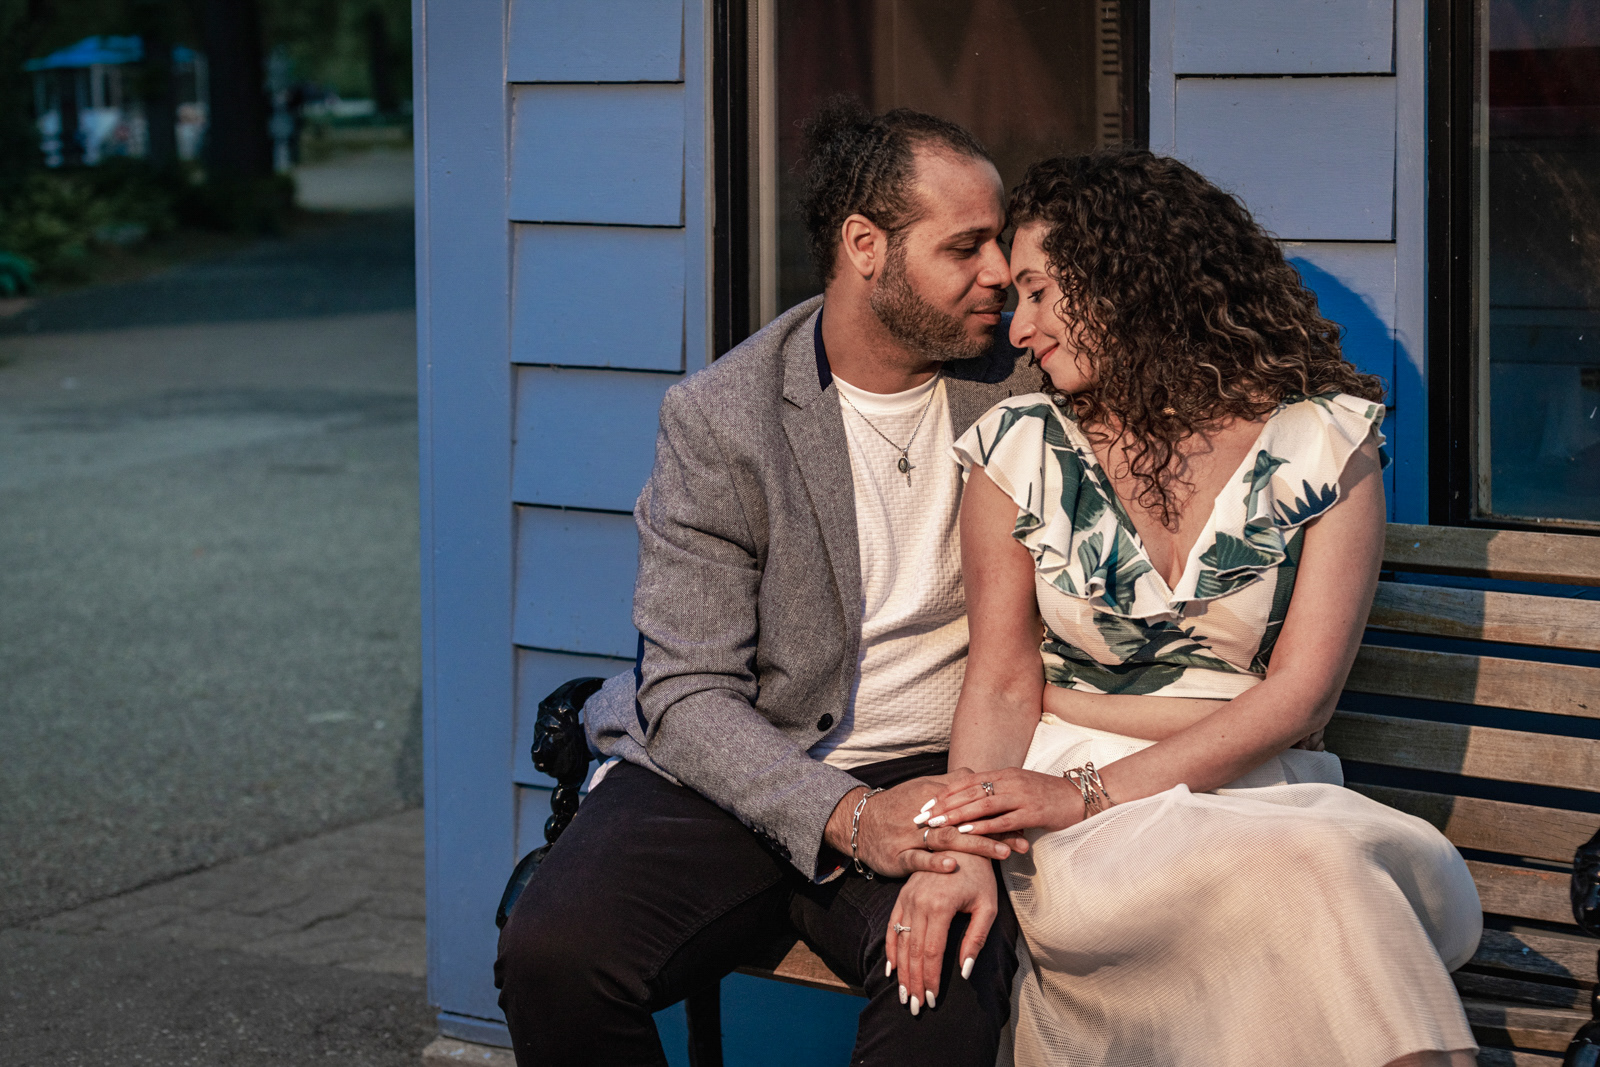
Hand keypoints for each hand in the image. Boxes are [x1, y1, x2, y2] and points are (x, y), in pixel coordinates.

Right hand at [825, 775, 1015, 878]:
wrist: (857, 822)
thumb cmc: (895, 806)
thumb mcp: (921, 788)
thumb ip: (949, 783)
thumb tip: (975, 773)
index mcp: (933, 796)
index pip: (971, 804)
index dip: (997, 813)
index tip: (1023, 823)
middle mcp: (925, 815)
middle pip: (965, 821)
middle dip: (996, 832)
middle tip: (1021, 843)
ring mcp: (910, 836)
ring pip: (946, 839)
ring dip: (975, 845)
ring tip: (1001, 853)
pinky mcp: (897, 856)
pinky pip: (916, 859)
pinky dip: (934, 862)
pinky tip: (953, 865)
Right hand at [885, 860, 997, 1015]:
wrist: (961, 843)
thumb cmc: (980, 876)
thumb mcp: (987, 906)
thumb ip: (976, 939)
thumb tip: (964, 971)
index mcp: (940, 906)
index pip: (931, 952)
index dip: (930, 978)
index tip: (932, 999)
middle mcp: (918, 902)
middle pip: (913, 952)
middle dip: (913, 982)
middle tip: (914, 1007)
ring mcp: (907, 898)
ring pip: (900, 943)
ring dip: (901, 972)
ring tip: (903, 995)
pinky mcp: (902, 896)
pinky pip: (892, 927)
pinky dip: (891, 950)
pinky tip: (892, 969)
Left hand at [926, 767, 1082, 837]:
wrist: (1079, 797)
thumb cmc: (1046, 795)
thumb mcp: (1017, 787)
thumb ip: (996, 791)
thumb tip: (970, 800)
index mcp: (1004, 774)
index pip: (966, 780)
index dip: (944, 792)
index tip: (924, 804)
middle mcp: (1009, 781)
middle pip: (969, 792)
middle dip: (943, 805)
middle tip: (921, 817)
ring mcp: (1021, 796)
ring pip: (982, 804)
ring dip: (956, 815)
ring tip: (936, 824)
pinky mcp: (1032, 812)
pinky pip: (1003, 820)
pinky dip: (982, 826)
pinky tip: (966, 832)